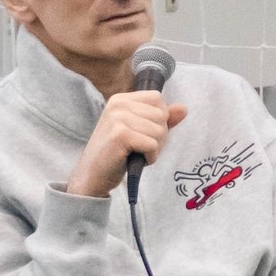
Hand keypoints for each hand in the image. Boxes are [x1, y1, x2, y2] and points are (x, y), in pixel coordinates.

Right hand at [66, 91, 186, 198]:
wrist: (92, 176)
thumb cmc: (117, 154)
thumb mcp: (140, 132)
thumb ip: (162, 119)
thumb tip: (183, 108)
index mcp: (122, 99)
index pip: (158, 98)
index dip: (160, 119)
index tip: (145, 134)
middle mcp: (118, 104)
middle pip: (161, 115)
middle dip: (159, 136)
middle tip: (140, 148)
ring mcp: (118, 118)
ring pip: (159, 131)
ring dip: (154, 149)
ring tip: (137, 154)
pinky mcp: (120, 135)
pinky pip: (152, 144)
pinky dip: (150, 157)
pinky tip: (136, 160)